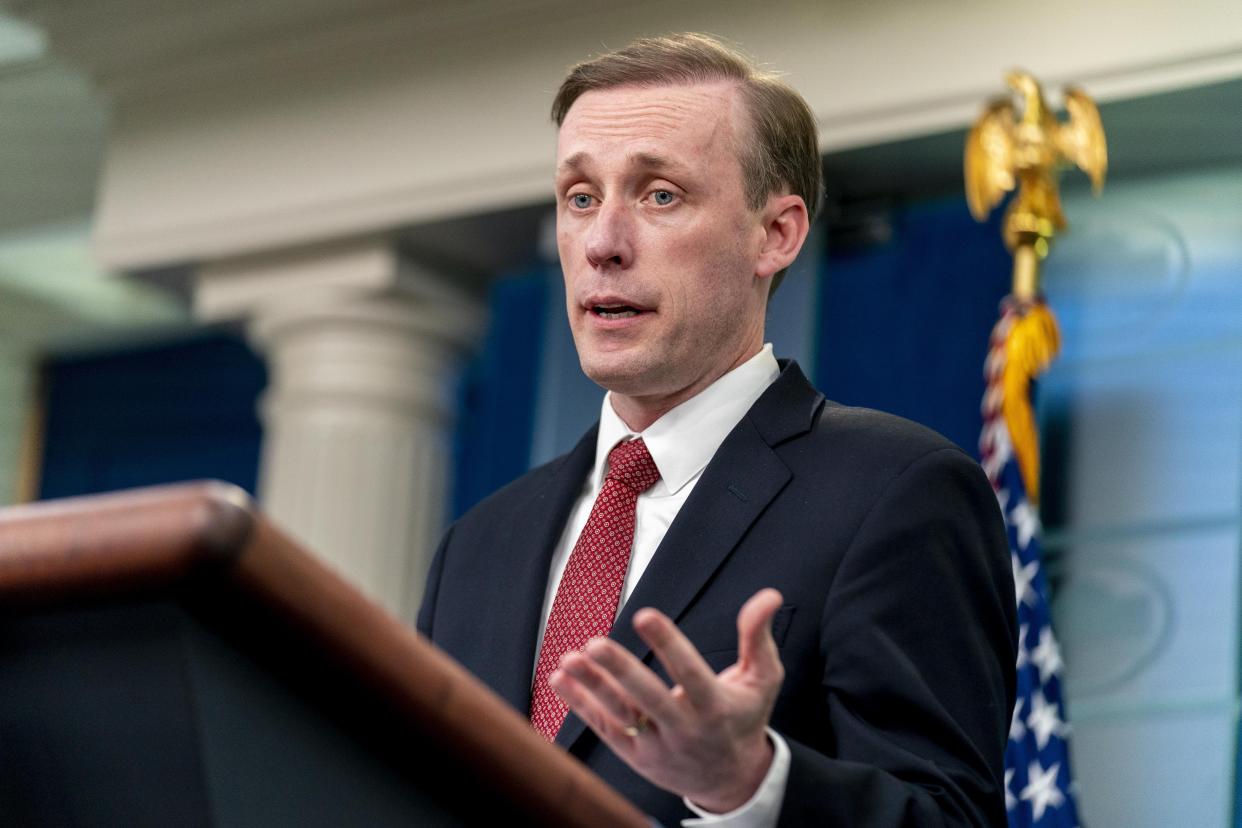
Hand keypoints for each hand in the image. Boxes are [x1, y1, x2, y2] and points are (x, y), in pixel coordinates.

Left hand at [549, 588, 784, 812]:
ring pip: (621, 715)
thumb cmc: (745, 719)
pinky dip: (581, 705)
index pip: (689, 673)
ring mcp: (657, 745)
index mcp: (715, 707)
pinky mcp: (636, 756)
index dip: (668, 644)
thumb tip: (768, 596)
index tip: (645, 615)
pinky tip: (561, 679)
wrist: (732, 781)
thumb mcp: (763, 679)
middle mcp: (684, 728)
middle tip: (595, 643)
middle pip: (648, 698)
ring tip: (569, 659)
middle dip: (621, 671)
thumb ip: (758, 636)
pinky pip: (605, 729)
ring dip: (592, 687)